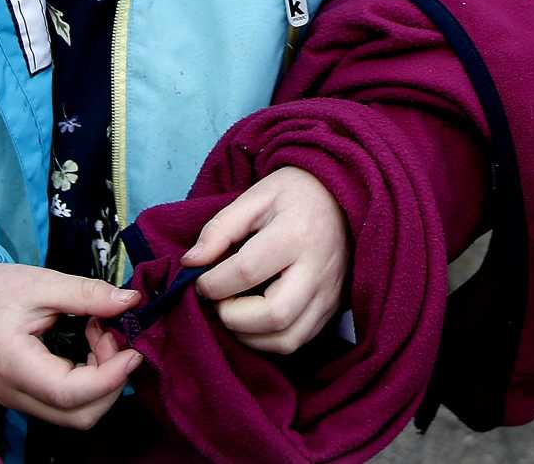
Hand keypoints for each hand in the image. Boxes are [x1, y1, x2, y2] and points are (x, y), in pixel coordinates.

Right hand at [0, 262, 141, 429]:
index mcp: (14, 365)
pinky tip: (87, 345)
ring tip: (97, 334)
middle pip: (79, 415)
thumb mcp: (39, 282)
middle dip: (110, 381)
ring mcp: (19, 399)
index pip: (70, 393)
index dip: (110, 377)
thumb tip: (130, 301)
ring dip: (101, 381)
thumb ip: (86, 294)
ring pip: (75, 413)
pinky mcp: (25, 395)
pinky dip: (88, 381)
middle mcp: (15, 393)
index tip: (131, 350)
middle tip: (110, 335)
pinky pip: (65, 403)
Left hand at [184, 165, 348, 354]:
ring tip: (233, 311)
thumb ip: (220, 229)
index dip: (213, 283)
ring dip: (249, 336)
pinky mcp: (333, 309)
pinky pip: (298, 341)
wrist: (343, 196)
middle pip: (272, 315)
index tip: (200, 278)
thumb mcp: (255, 197)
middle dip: (232, 316)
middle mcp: (318, 269)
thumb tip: (191, 264)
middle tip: (218, 300)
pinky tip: (253, 320)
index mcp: (296, 233)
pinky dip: (267, 340)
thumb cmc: (295, 193)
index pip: (247, 271)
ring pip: (287, 339)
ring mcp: (330, 294)